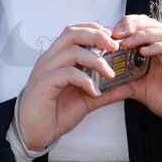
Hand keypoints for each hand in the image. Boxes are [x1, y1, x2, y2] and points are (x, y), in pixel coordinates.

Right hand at [16, 22, 128, 149]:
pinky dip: (85, 81)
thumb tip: (129, 87)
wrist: (33, 132)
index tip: (112, 38)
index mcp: (57, 58)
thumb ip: (106, 92)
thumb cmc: (55, 113)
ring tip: (109, 74)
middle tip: (115, 47)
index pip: (73, 31)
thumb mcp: (86, 100)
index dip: (93, 29)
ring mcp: (45, 70)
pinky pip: (67, 74)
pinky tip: (93, 92)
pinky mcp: (43, 84)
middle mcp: (49, 60)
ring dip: (95, 61)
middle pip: (72, 33)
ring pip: (72, 52)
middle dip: (96, 36)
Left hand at [108, 15, 161, 156]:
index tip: (107, 34)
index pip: (139, 26)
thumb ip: (122, 83)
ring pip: (160, 32)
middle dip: (131, 25)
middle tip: (114, 33)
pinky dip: (158, 46)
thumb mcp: (139, 90)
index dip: (124, 26)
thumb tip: (98, 84)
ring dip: (141, 35)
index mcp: (154, 48)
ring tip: (125, 42)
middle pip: (149, 23)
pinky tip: (145, 51)